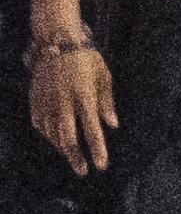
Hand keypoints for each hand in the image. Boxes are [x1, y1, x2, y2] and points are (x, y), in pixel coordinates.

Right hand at [27, 39, 112, 177]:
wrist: (56, 42)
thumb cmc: (86, 59)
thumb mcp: (104, 77)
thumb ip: (107, 103)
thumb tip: (112, 125)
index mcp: (84, 97)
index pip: (92, 131)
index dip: (97, 151)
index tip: (101, 166)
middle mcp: (63, 103)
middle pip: (68, 138)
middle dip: (75, 158)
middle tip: (83, 171)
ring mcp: (46, 102)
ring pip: (52, 134)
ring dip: (63, 149)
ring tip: (73, 158)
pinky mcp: (35, 100)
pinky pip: (40, 125)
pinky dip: (49, 135)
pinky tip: (56, 140)